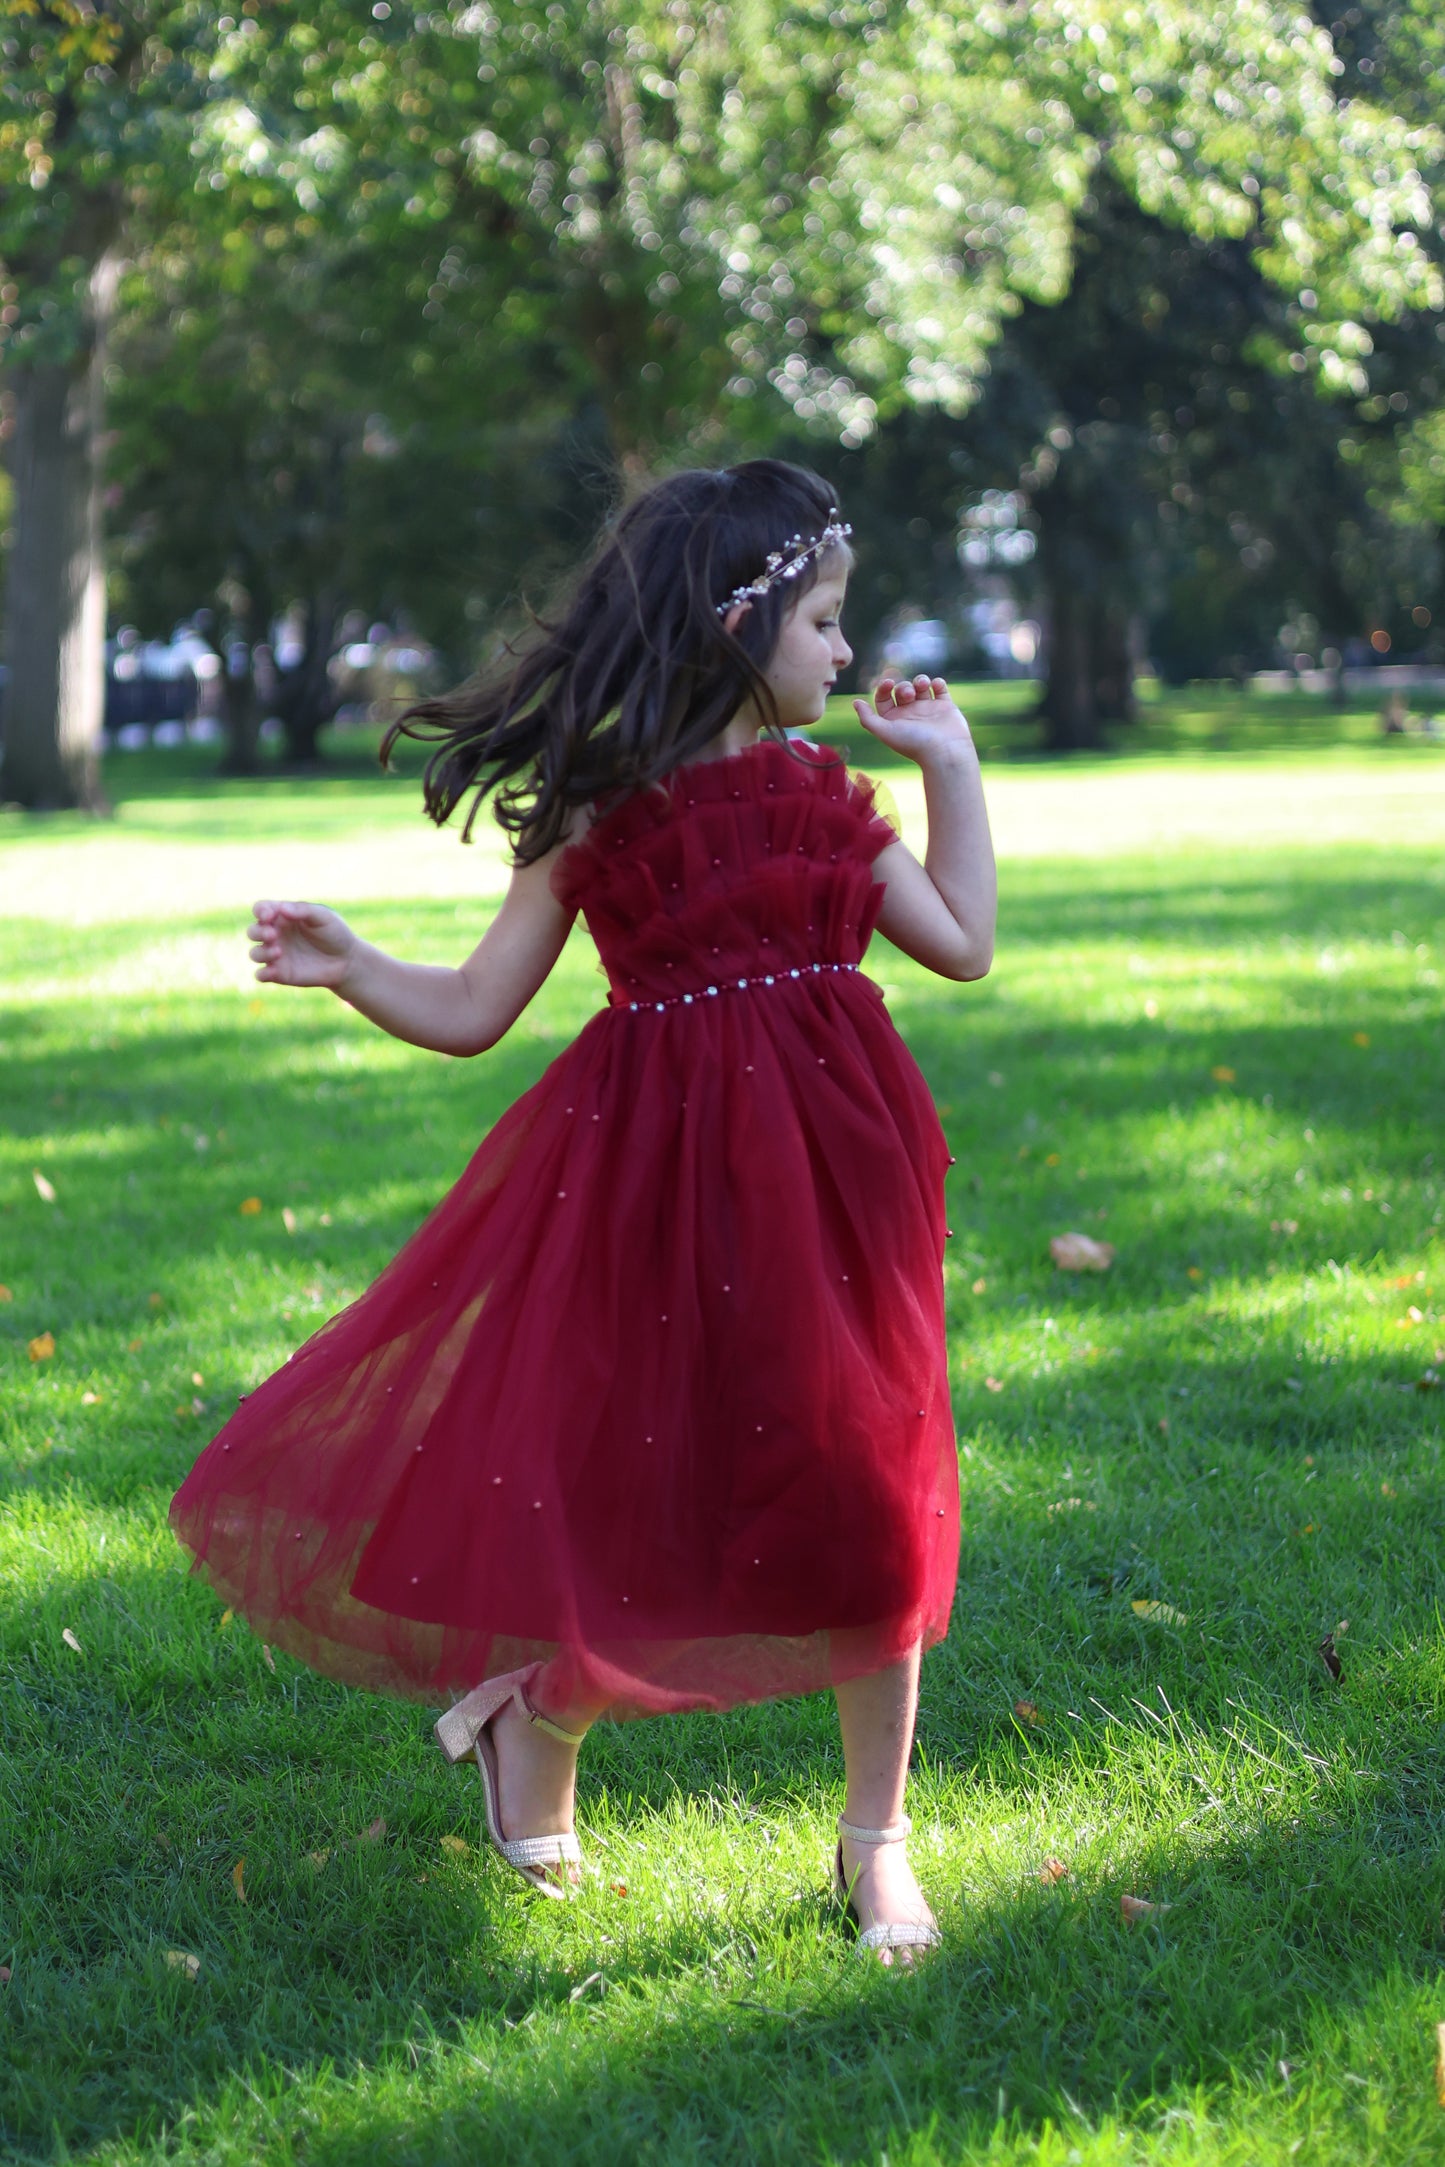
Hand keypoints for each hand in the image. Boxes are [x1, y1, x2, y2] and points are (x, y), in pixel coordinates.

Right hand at [247, 900, 358, 989]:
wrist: (347, 961)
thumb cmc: (335, 933)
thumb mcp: (323, 916)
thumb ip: (302, 910)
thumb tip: (281, 908)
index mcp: (282, 916)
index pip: (261, 909)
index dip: (260, 911)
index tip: (269, 916)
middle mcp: (275, 934)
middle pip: (253, 931)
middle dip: (258, 932)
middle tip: (273, 935)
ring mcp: (276, 955)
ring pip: (254, 953)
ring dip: (261, 952)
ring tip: (279, 951)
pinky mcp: (280, 973)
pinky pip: (261, 975)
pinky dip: (262, 974)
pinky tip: (273, 971)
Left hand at [853, 676, 972, 764]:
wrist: (944, 751)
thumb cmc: (914, 743)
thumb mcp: (885, 732)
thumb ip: (868, 718)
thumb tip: (856, 702)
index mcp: (894, 720)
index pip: (883, 698)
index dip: (883, 688)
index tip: (888, 683)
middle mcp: (910, 714)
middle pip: (902, 689)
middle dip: (903, 687)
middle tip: (908, 694)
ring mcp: (928, 709)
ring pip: (920, 685)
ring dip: (920, 680)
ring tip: (923, 684)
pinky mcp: (945, 706)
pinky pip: (940, 688)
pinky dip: (937, 682)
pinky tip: (935, 686)